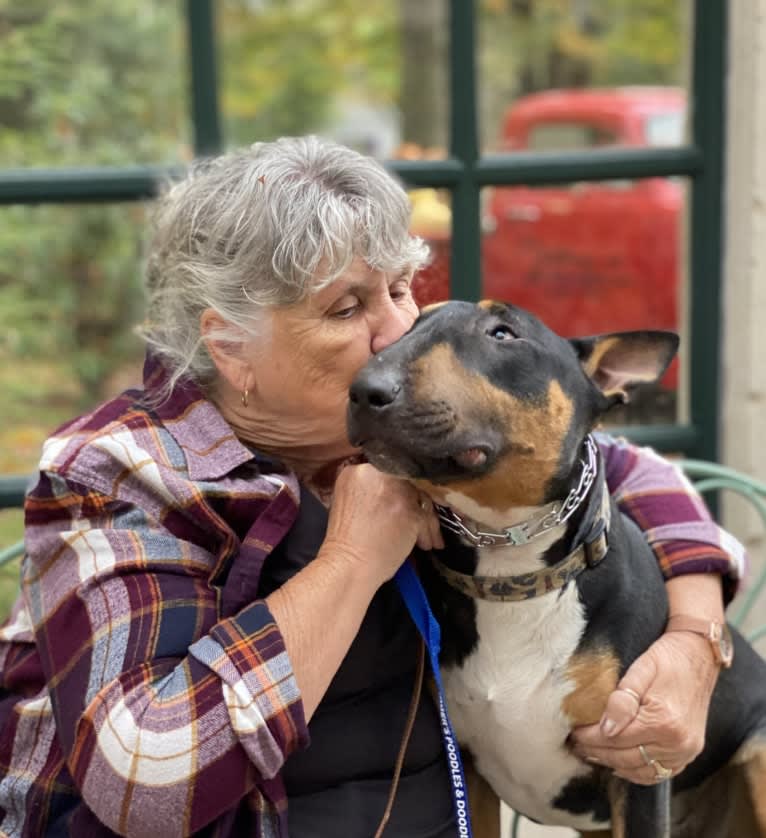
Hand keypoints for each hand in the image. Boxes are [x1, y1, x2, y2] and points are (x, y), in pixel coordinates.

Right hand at [324, 463, 442, 583]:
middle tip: (419, 522)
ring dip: (425, 521)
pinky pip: (426, 517)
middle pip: (406, 484)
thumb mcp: (350, 503)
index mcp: (356, 471)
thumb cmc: (345, 543)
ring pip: (419, 500)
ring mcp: (395, 490)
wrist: (348, 565)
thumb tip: (395, 496)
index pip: (388, 474)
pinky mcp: (410, 509)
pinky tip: (425, 544)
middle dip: (414, 505)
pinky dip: (429, 532)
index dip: (397, 492)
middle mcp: (376, 474)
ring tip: (423, 539)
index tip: (402, 504)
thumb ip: (372, 492)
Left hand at [571, 630, 719, 784]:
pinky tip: (620, 764)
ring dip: (614, 764)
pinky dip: (637, 771)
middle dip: (597, 753)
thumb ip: (621, 700)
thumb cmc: (668, 659)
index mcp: (663, 721)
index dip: (590, 738)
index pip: (616, 739)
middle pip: (627, 758)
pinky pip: (659, 773)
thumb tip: (605, 729)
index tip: (573, 733)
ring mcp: (685, 751)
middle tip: (576, 745)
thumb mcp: (640, 670)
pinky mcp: (689, 753)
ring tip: (592, 754)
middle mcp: (677, 742)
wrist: (698, 656)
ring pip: (641, 770)